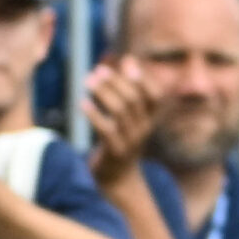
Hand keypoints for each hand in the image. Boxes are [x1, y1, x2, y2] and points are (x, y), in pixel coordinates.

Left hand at [83, 58, 160, 187]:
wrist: (118, 179)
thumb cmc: (121, 140)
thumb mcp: (129, 117)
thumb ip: (128, 90)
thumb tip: (126, 59)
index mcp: (150, 119)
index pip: (155, 95)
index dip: (143, 77)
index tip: (127, 61)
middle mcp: (144, 128)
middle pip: (134, 99)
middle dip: (115, 81)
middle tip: (97, 70)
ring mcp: (131, 141)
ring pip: (120, 111)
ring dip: (103, 93)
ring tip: (87, 81)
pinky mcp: (115, 151)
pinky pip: (106, 129)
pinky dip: (94, 113)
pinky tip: (82, 102)